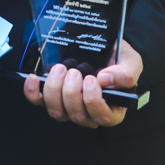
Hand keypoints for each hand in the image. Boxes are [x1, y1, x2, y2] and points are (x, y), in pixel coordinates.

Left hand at [23, 40, 142, 128]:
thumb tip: (106, 80)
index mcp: (111, 110)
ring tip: (61, 69)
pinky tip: (34, 79)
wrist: (104, 48)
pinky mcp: (52, 97)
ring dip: (55, 90)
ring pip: (57, 112)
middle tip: (75, 71)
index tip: (92, 80)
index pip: (102, 117)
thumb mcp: (131, 62)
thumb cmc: (119, 60)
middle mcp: (89, 113)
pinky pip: (38, 101)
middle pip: (76, 116)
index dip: (93, 100)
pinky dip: (33, 92)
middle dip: (72, 92)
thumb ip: (125, 73)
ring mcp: (69, 107)